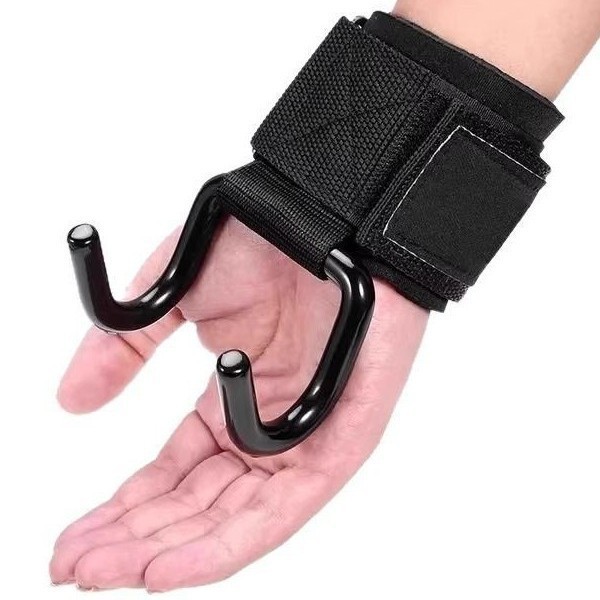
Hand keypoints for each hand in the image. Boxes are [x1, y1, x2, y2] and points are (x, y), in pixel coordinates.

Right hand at [50, 216, 427, 591]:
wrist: (328, 214)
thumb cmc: (266, 244)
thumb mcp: (177, 295)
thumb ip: (125, 347)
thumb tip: (70, 401)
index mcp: (231, 397)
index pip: (174, 470)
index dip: (124, 504)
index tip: (73, 534)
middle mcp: (265, 426)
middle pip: (197, 503)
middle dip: (135, 537)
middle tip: (75, 564)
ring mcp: (304, 438)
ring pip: (233, 519)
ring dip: (168, 552)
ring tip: (103, 573)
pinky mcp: (341, 444)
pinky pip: (280, 512)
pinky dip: (224, 546)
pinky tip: (165, 570)